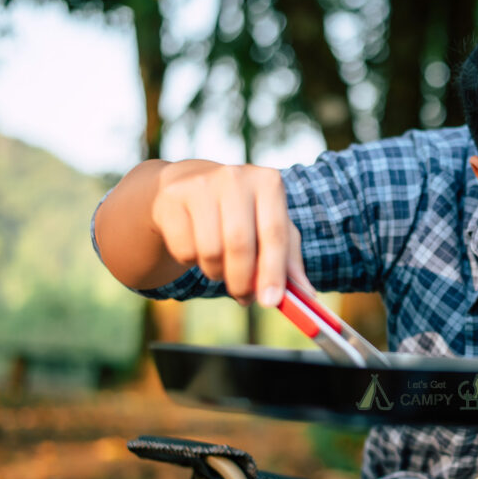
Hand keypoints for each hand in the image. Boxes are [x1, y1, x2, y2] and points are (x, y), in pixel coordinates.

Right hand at [150, 160, 311, 305]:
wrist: (192, 185)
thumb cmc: (244, 213)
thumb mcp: (271, 226)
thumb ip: (290, 260)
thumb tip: (307, 295)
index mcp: (267, 181)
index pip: (274, 233)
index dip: (274, 271)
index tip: (272, 302)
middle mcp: (234, 176)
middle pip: (240, 244)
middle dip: (243, 280)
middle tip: (245, 298)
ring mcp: (199, 184)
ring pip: (210, 251)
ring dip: (218, 273)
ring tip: (223, 267)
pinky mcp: (171, 198)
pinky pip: (184, 250)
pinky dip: (193, 262)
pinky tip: (199, 249)